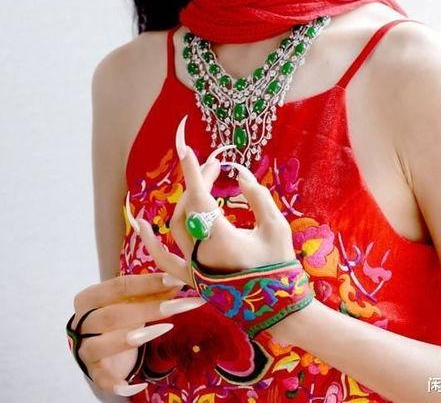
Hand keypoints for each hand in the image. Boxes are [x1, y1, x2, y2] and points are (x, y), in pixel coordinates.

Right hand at [69, 272, 204, 396]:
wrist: (96, 344)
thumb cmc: (118, 315)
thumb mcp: (133, 300)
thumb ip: (152, 291)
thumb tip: (178, 281)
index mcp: (90, 298)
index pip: (119, 286)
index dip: (147, 283)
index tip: (175, 280)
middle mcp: (81, 322)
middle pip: (112, 315)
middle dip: (147, 310)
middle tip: (176, 306)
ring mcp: (83, 348)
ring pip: (101, 344)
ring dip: (131, 339)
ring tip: (162, 331)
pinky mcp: (91, 372)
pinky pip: (102, 379)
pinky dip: (119, 382)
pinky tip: (140, 384)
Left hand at [136, 114, 295, 276]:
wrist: (276, 307)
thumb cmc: (279, 266)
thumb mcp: (275, 226)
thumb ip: (257, 196)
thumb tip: (239, 174)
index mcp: (222, 241)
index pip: (200, 199)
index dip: (194, 173)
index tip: (188, 152)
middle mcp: (201, 254)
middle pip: (189, 208)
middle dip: (199, 182)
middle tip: (215, 167)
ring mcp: (193, 268)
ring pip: (177, 226)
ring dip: (185, 201)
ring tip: (196, 182)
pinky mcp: (191, 278)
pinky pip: (165, 259)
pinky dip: (151, 242)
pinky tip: (141, 223)